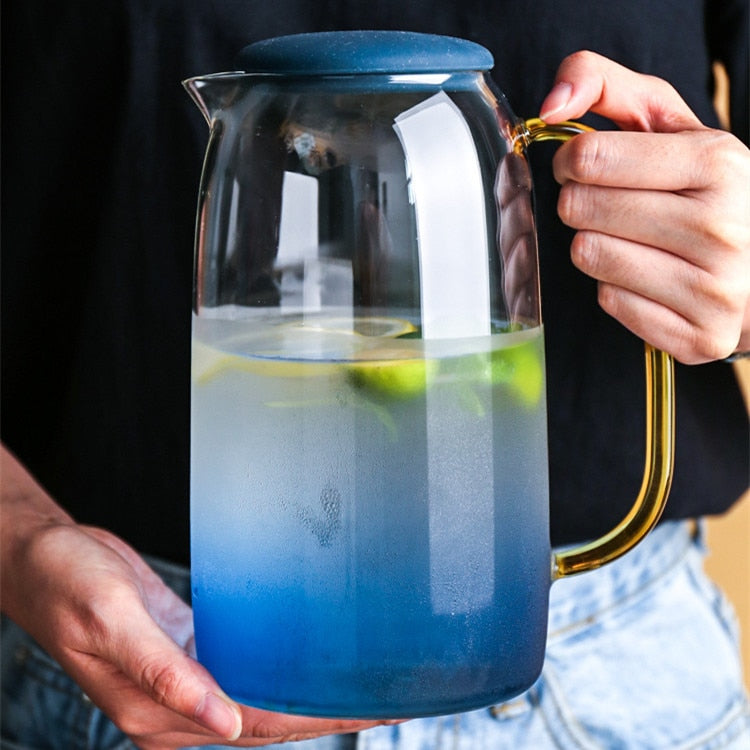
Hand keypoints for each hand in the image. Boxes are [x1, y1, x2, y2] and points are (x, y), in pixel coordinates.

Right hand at [0, 447, 389, 749]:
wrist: (46, 561)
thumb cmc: (67, 586)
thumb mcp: (113, 622)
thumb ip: (166, 674)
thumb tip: (226, 725)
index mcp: (160, 712)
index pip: (260, 726)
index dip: (320, 721)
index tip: (374, 711)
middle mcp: (176, 708)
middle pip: (269, 719)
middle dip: (329, 712)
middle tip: (390, 696)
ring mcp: (182, 684)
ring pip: (260, 699)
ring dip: (308, 694)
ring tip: (362, 680)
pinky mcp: (186, 655)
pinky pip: (241, 671)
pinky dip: (278, 671)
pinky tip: (306, 657)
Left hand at [540, 51, 749, 363]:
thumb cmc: (705, 191)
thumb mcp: (673, 127)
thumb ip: (609, 90)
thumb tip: (552, 103)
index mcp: (717, 164)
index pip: (590, 157)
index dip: (571, 161)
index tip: (584, 166)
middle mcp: (721, 227)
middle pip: (581, 208)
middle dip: (581, 203)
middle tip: (607, 205)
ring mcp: (714, 289)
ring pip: (590, 256)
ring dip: (595, 246)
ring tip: (630, 239)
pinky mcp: (698, 336)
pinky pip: (610, 303)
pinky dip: (616, 289)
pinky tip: (647, 278)